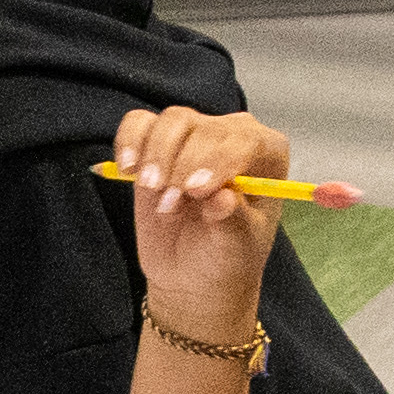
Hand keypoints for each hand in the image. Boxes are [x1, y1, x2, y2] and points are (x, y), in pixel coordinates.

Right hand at [112, 104, 286, 320]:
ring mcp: (194, 136)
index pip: (246, 141)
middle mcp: (232, 137)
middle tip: (169, 205)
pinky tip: (127, 168)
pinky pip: (139, 124)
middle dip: (183, 165)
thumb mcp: (236, 247)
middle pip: (206, 128)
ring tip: (152, 190)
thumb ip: (232, 219)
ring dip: (157, 155)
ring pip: (173, 121)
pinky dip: (129, 141)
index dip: (219, 160)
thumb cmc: (226, 257)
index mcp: (267, 156)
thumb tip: (224, 197)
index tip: (197, 190)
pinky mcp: (157, 143)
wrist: (192, 272)